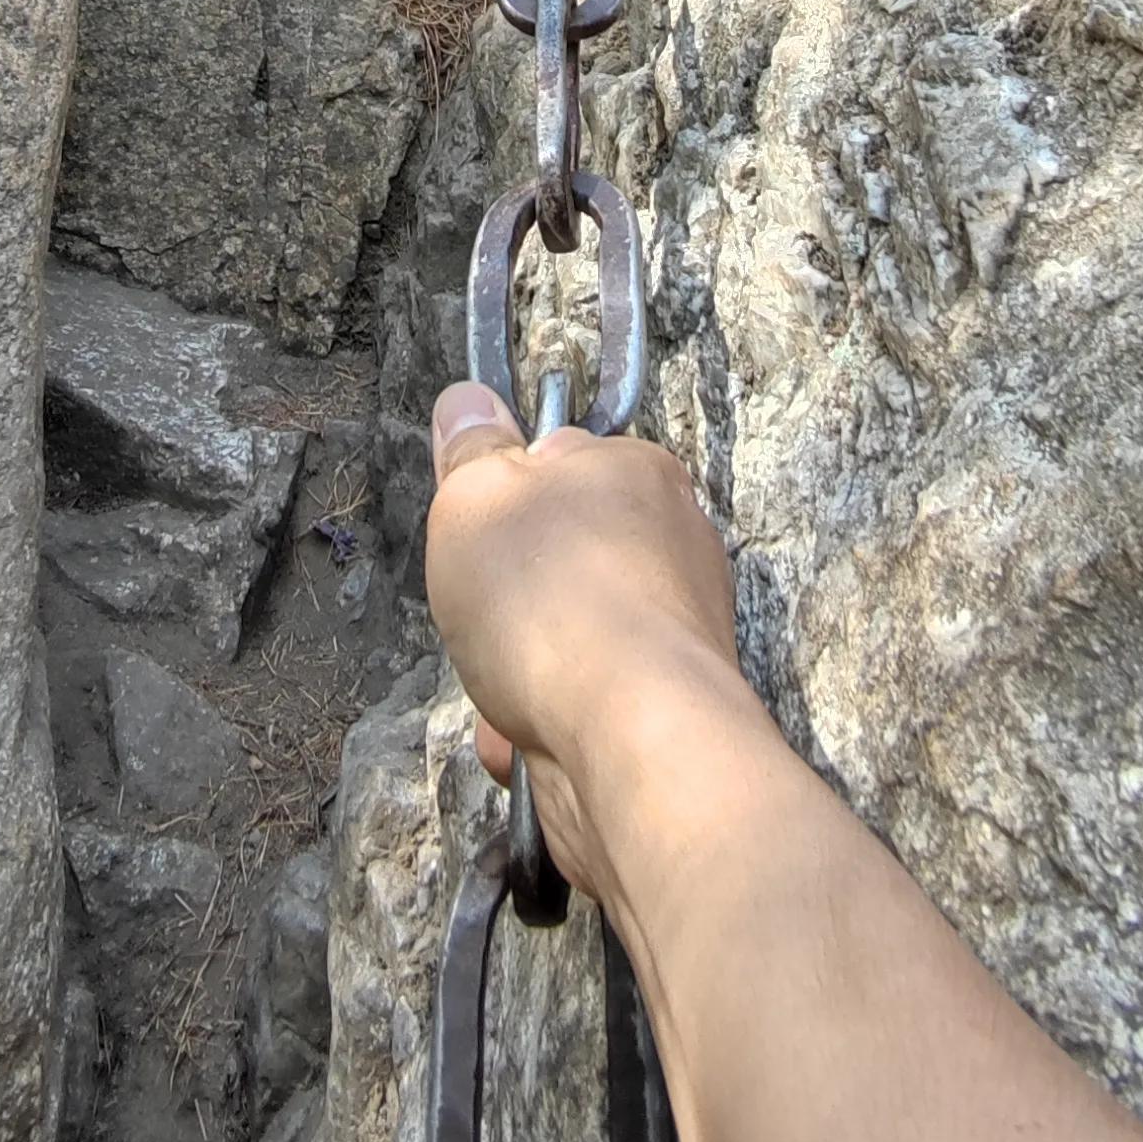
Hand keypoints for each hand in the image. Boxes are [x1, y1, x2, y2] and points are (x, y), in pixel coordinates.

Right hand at [424, 384, 745, 907]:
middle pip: (556, 559)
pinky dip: (541, 724)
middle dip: (505, 599)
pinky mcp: (665, 708)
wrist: (633, 741)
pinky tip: (524, 739)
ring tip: (504, 690)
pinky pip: (577, 705)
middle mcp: (673, 544)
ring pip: (560, 641)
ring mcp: (675, 631)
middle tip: (482, 616)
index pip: (557, 460)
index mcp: (637, 473)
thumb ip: (470, 451)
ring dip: (513, 671)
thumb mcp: (476, 498)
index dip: (502, 495)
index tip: (475, 532)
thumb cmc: (549, 600)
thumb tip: (467, 400)